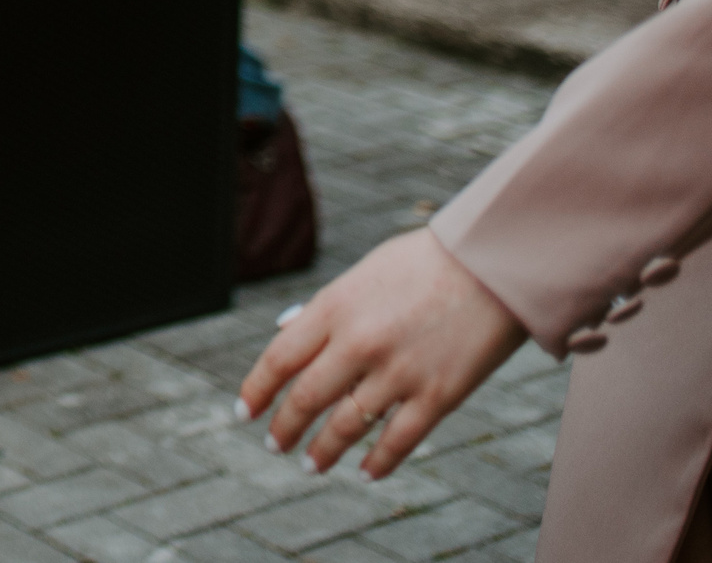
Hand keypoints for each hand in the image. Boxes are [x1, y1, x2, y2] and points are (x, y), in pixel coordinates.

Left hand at [238, 228, 527, 479]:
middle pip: (306, 398)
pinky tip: (365, 472)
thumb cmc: (423, 263)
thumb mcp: (360, 274)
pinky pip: (400, 439)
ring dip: (324, 450)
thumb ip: (323, 307)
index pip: (279, 359)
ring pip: (347, 425)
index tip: (243, 412)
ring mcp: (398, 372)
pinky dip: (379, 461)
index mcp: (334, 308)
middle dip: (286, 427)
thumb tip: (285, 329)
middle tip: (275, 445)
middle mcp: (358, 343)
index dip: (257, 390)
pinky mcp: (439, 395)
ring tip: (312, 465)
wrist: (491, 264)